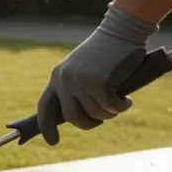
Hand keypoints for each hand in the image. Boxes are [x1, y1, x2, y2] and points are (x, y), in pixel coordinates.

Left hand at [36, 4, 155, 145]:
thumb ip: (76, 89)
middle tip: (102, 119)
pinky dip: (122, 106)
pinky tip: (127, 99)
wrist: (121, 29)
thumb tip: (77, 117)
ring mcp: (80, 82)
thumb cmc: (106, 51)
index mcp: (57, 77)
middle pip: (72, 117)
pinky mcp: (99, 83)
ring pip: (95, 113)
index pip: (45, 107)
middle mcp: (64, 80)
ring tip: (119, 102)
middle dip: (89, 124)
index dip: (46, 126)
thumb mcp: (83, 69)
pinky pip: (110, 107)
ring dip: (110, 113)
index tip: (52, 142)